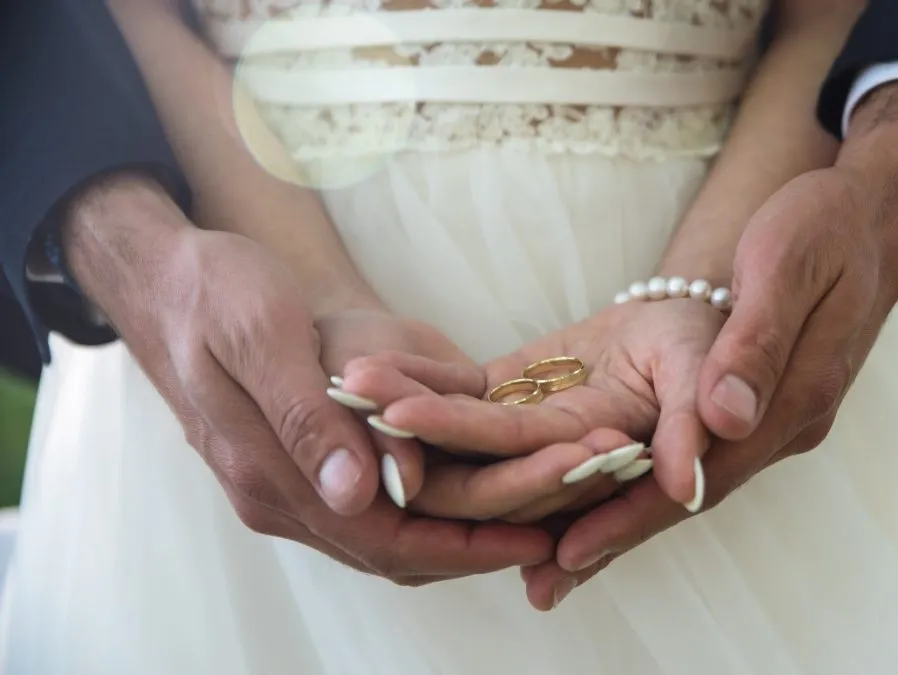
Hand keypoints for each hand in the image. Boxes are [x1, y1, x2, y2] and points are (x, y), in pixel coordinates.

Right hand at [62, 174, 551, 582]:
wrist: (173, 280)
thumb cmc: (218, 292)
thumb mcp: (260, 335)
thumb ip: (306, 417)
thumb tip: (357, 495)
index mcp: (270, 473)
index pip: (386, 542)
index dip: (466, 545)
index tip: (539, 535)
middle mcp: (281, 498)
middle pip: (398, 553)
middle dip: (483, 543)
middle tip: (563, 524)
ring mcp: (289, 488)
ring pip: (392, 539)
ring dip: (466, 531)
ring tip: (540, 510)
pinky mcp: (301, 468)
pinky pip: (379, 510)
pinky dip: (435, 509)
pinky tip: (480, 485)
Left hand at [349, 296, 725, 512]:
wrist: (691, 318)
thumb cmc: (713, 340)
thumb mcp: (709, 374)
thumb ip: (696, 427)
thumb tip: (687, 487)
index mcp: (611, 461)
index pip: (547, 479)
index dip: (493, 477)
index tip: (430, 468)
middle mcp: (560, 459)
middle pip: (486, 463)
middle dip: (425, 445)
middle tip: (365, 422)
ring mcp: (530, 429)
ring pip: (461, 430)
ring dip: (407, 409)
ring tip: (350, 382)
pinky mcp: (513, 395)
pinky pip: (461, 390)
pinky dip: (419, 375)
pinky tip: (369, 362)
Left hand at [521, 81, 897, 608]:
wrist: (865, 215)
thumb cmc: (822, 225)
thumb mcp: (789, 263)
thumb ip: (758, 341)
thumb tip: (726, 421)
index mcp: (797, 394)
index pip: (708, 473)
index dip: (637, 513)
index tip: (575, 547)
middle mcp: (786, 422)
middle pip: (692, 493)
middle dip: (619, 534)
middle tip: (545, 579)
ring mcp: (775, 418)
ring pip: (693, 482)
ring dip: (628, 519)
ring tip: (557, 558)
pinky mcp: (759, 405)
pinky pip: (698, 455)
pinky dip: (648, 481)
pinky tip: (605, 496)